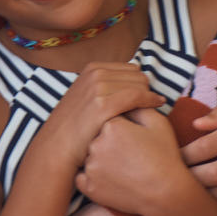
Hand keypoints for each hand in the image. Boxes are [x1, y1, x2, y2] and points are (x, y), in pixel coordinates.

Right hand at [35, 61, 164, 171]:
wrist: (58, 147)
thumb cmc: (77, 127)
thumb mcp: (87, 96)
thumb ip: (106, 85)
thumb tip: (135, 74)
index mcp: (93, 68)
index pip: (131, 69)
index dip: (140, 84)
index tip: (146, 96)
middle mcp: (95, 74)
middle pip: (138, 75)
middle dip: (146, 89)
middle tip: (150, 106)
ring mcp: (98, 87)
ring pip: (140, 84)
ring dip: (149, 96)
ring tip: (152, 109)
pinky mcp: (103, 104)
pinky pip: (138, 95)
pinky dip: (151, 99)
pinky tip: (158, 104)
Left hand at [76, 108, 186, 215]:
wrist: (167, 194)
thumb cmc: (165, 157)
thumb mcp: (158, 123)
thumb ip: (139, 105)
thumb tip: (127, 97)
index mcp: (111, 125)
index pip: (110, 117)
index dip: (124, 128)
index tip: (134, 138)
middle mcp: (96, 143)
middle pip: (98, 135)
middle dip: (111, 142)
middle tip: (131, 154)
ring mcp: (91, 167)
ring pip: (90, 155)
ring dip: (101, 158)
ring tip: (124, 167)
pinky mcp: (89, 187)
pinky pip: (84, 177)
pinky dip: (93, 177)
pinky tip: (110, 178)